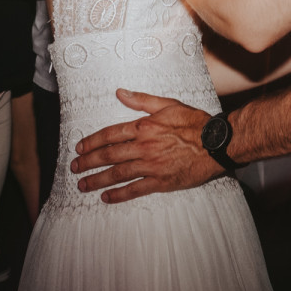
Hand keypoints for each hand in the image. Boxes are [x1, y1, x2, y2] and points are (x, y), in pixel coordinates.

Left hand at [70, 90, 223, 203]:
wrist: (216, 143)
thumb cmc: (194, 122)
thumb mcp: (168, 104)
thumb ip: (141, 100)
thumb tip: (119, 93)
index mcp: (144, 127)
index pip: (111, 134)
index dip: (93, 141)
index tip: (80, 148)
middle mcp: (144, 147)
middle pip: (109, 155)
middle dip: (89, 162)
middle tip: (74, 167)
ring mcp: (152, 165)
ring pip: (118, 173)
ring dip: (97, 179)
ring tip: (83, 185)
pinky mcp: (162, 182)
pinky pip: (136, 189)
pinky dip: (119, 195)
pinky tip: (106, 197)